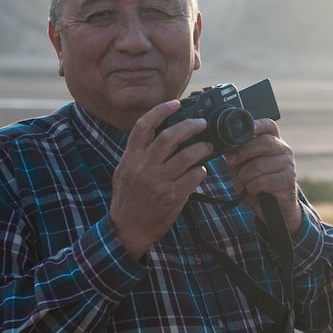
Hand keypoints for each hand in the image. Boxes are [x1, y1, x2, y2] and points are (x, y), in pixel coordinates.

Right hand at [110, 100, 213, 258]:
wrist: (128, 228)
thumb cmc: (128, 198)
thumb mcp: (124, 171)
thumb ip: (138, 152)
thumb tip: (159, 132)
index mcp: (131, 157)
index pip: (144, 126)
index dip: (161, 111)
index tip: (176, 103)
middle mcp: (144, 167)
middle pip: (170, 137)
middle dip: (190, 125)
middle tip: (202, 123)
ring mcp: (159, 182)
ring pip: (187, 156)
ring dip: (202, 148)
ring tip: (208, 147)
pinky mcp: (173, 196)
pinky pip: (194, 177)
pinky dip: (201, 171)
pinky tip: (201, 170)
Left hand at [223, 119, 302, 233]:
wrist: (273, 209)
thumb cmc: (257, 183)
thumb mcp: (242, 167)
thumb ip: (236, 155)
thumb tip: (224, 147)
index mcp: (274, 142)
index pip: (269, 126)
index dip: (257, 125)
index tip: (245, 130)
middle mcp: (284, 150)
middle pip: (265, 142)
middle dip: (243, 152)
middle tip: (230, 161)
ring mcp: (288, 165)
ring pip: (260, 164)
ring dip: (246, 175)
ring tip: (245, 181)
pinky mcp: (288, 181)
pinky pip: (263, 181)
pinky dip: (252, 187)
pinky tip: (253, 190)